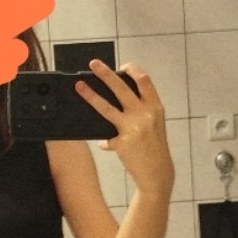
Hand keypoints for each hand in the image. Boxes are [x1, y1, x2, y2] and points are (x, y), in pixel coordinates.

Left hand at [75, 59, 173, 193]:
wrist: (158, 173)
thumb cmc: (155, 148)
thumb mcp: (154, 124)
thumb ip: (141, 110)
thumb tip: (118, 98)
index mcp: (155, 107)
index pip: (144, 80)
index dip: (132, 69)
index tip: (122, 65)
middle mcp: (145, 114)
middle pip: (121, 87)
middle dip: (105, 73)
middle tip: (93, 64)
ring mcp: (133, 128)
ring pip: (106, 107)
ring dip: (90, 95)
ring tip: (79, 86)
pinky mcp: (122, 142)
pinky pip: (106, 138)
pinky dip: (106, 142)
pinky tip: (106, 145)